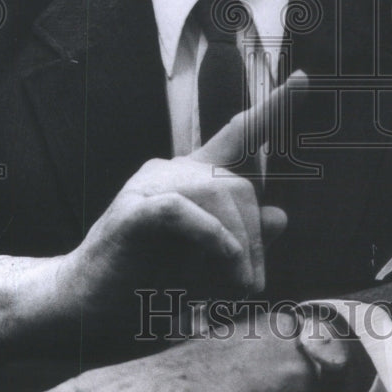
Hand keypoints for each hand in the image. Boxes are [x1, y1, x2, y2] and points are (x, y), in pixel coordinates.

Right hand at [56, 70, 307, 318]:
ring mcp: (148, 186)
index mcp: (190, 179)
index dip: (275, 109)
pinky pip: (185, 209)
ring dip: (238, 248)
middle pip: (238, 187)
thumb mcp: (208, 266)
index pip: (239, 136)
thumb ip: (243, 239)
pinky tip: (223, 261)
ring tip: (236, 288)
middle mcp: (170, 171)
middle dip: (254, 240)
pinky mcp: (132, 210)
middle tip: (250, 287)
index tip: (306, 79)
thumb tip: (280, 214)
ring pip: (218, 196)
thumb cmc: (145, 288)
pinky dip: (213, 237)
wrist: (85, 312)